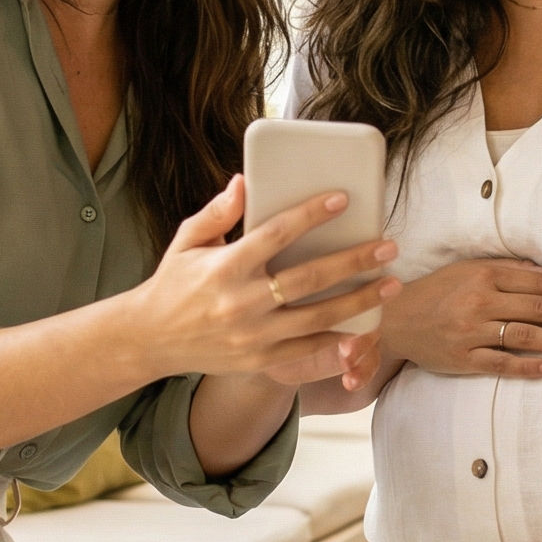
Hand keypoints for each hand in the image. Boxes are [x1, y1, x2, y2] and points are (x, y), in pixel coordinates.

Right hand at [121, 177, 402, 379]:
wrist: (150, 339)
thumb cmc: (173, 283)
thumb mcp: (188, 241)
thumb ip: (219, 213)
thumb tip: (245, 181)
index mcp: (225, 266)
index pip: (276, 233)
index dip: (311, 214)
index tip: (343, 199)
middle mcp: (241, 302)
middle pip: (309, 279)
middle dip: (354, 261)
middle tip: (387, 245)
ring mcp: (253, 336)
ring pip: (318, 318)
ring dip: (359, 301)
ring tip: (391, 284)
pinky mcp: (259, 360)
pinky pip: (307, 350)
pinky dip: (338, 339)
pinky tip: (365, 325)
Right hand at [379, 259, 541, 378]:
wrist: (395, 320)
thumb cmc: (437, 292)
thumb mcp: (469, 270)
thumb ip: (509, 271)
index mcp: (484, 275)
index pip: (539, 283)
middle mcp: (479, 301)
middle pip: (539, 308)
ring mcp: (470, 332)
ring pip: (525, 336)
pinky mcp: (462, 359)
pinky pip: (501, 364)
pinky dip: (527, 367)